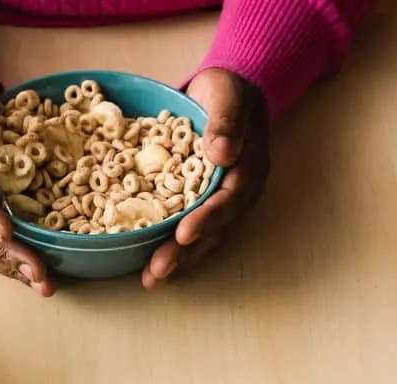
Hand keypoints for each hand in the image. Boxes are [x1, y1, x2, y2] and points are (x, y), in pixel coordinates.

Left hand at [142, 68, 270, 288]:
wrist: (226, 94)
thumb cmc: (227, 90)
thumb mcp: (228, 92)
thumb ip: (227, 119)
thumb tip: (222, 152)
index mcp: (249, 167)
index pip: (229, 198)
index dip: (207, 218)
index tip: (184, 234)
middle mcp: (238, 192)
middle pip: (215, 229)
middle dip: (186, 252)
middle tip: (158, 269)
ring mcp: (221, 202)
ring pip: (202, 238)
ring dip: (177, 260)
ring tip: (151, 279)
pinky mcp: (202, 205)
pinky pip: (189, 231)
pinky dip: (171, 249)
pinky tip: (148, 266)